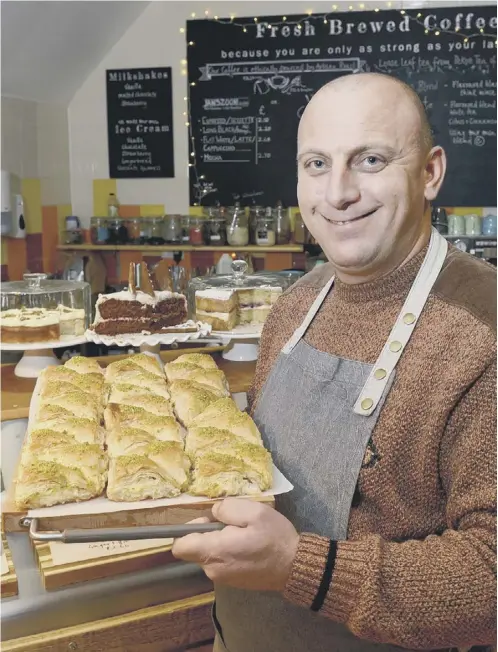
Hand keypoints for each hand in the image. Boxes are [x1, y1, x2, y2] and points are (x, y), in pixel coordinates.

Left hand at [172, 498, 298, 591]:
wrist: (294, 567)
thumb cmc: (275, 538)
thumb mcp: (254, 511)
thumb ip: (227, 508)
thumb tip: (214, 512)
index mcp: (216, 551)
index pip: (180, 546)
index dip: (187, 530)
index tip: (208, 521)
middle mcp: (213, 569)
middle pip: (194, 548)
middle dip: (207, 533)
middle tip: (233, 524)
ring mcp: (222, 578)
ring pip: (208, 554)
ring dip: (219, 542)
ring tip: (244, 534)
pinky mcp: (231, 581)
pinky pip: (219, 562)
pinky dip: (227, 552)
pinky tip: (247, 546)